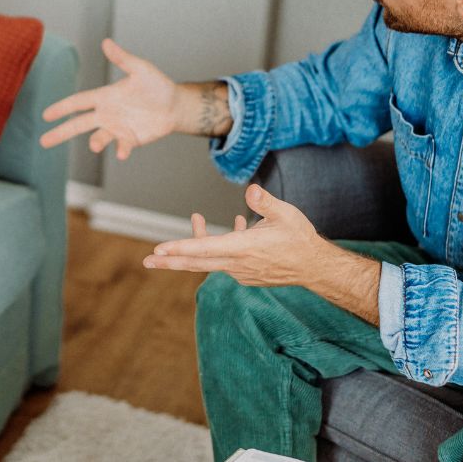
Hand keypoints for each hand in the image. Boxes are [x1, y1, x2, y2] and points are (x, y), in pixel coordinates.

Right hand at [40, 38, 181, 159]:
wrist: (175, 105)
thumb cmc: (156, 85)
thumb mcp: (140, 69)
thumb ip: (122, 58)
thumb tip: (106, 42)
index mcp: (104, 97)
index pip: (78, 102)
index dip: (62, 108)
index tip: (45, 115)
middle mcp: (106, 114)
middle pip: (78, 124)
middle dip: (61, 133)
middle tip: (43, 142)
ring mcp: (116, 128)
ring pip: (98, 137)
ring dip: (96, 142)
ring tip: (95, 147)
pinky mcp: (129, 140)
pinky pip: (121, 146)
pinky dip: (120, 150)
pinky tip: (122, 153)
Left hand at [142, 184, 325, 285]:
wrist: (315, 267)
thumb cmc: (300, 239)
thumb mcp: (286, 215)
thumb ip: (265, 202)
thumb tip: (250, 190)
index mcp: (243, 248)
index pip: (204, 249)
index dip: (180, 249)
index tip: (158, 251)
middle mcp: (238, 263)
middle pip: (196, 263)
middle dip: (170, 262)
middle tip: (146, 262)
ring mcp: (241, 271)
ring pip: (210, 257)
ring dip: (198, 241)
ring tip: (196, 217)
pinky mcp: (246, 273)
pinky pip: (224, 259)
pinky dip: (221, 243)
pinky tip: (237, 223)